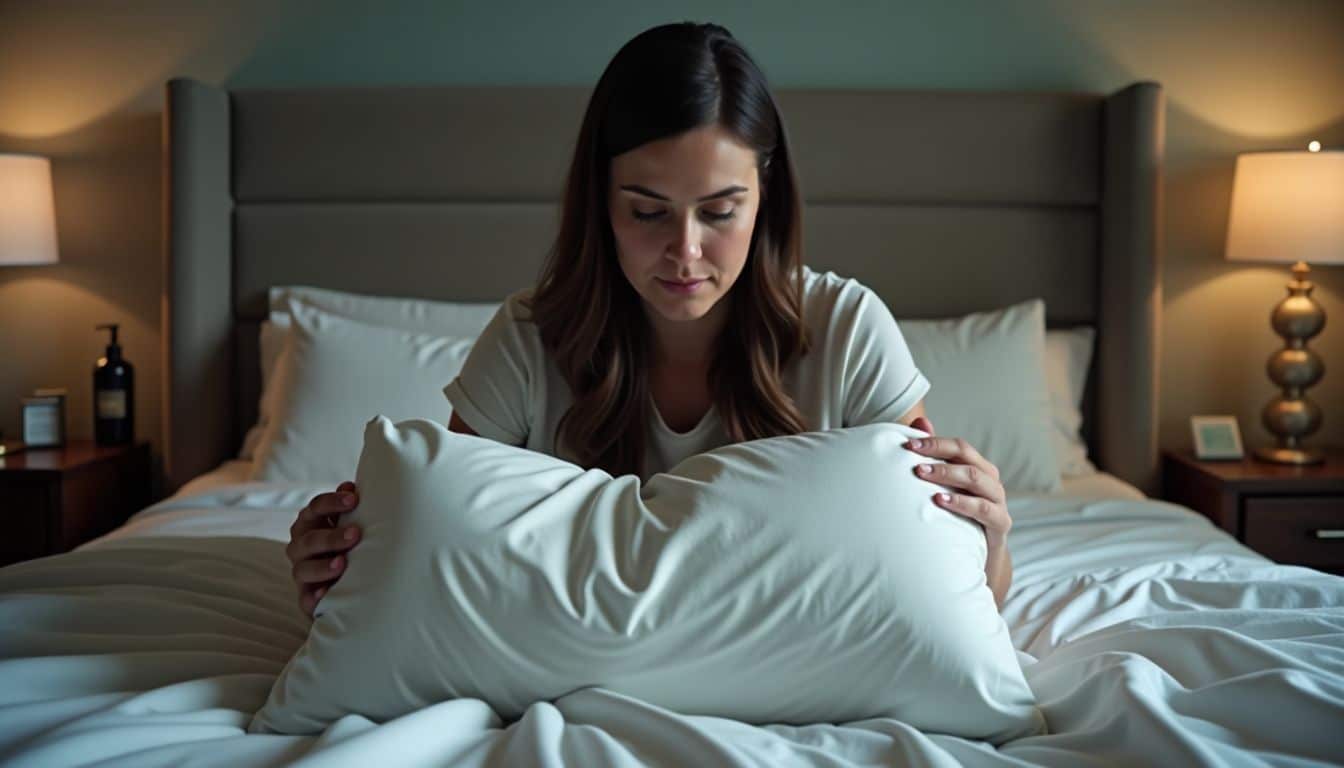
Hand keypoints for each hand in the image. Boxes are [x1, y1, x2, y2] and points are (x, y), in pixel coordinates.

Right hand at [286, 480, 361, 616]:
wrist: (348, 583)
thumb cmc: (348, 543)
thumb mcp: (348, 523)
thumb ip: (348, 506)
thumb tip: (350, 486)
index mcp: (310, 524)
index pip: (316, 508)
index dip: (332, 502)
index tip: (354, 499)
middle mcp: (301, 547)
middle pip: (310, 539)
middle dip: (332, 537)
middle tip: (356, 534)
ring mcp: (302, 573)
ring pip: (303, 569)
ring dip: (322, 566)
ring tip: (342, 564)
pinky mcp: (307, 598)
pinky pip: (306, 599)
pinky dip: (314, 597)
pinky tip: (327, 593)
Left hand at [904, 416, 1010, 547]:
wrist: (981, 554)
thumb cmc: (959, 516)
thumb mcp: (947, 488)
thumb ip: (935, 455)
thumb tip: (920, 420)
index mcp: (979, 467)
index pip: (959, 447)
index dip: (935, 443)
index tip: (908, 445)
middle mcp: (991, 480)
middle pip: (967, 459)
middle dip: (939, 456)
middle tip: (913, 460)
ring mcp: (998, 501)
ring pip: (976, 479)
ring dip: (947, 475)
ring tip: (923, 475)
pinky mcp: (1000, 523)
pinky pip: (982, 509)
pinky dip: (961, 503)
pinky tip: (940, 501)